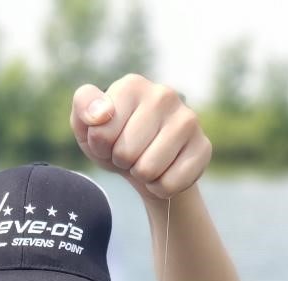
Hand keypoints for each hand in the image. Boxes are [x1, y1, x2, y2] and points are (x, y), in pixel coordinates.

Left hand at [71, 73, 211, 198]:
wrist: (147, 164)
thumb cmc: (114, 142)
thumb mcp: (87, 127)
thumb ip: (84, 108)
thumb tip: (100, 114)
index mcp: (132, 86)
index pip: (102, 133)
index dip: (101, 146)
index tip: (108, 140)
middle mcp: (164, 95)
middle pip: (126, 153)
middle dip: (122, 161)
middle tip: (129, 153)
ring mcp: (188, 119)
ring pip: (148, 170)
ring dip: (141, 175)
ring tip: (145, 161)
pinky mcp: (203, 147)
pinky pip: (170, 184)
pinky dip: (160, 188)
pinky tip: (163, 172)